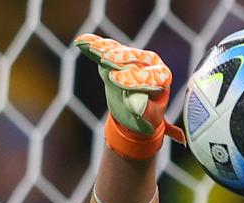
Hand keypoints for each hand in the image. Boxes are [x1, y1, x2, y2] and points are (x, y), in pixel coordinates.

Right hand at [75, 34, 183, 158]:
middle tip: (107, 62)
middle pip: (134, 59)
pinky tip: (81, 42)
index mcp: (162, 77)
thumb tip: (136, 107)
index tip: (117, 82)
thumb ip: (144, 109)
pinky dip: (94, 46)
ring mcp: (134, 58)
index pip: (149, 75)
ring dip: (105, 51)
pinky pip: (107, 50)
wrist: (136, 116)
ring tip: (93, 50)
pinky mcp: (118, 58)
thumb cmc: (147, 118)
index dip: (132, 78)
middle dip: (120, 61)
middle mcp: (150, 63)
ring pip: (119, 52)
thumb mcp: (149, 117)